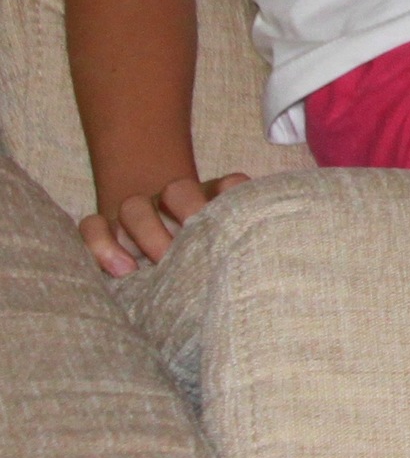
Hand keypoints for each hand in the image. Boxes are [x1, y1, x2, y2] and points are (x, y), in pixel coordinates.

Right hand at [79, 172, 247, 276]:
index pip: (226, 186)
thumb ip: (240, 228)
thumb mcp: (221, 237)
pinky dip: (101, 245)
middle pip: (178, 190)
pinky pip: (91, 227)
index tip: (236, 221)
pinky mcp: (103, 227)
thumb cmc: (198, 247)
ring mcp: (136, 210)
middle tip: (194, 248)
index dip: (232, 195)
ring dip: (146, 233)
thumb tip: (270, 234)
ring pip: (134, 207)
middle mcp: (171, 198)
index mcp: (209, 197)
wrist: (153, 233)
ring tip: (156, 265)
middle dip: (187, 214)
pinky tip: (120, 271)